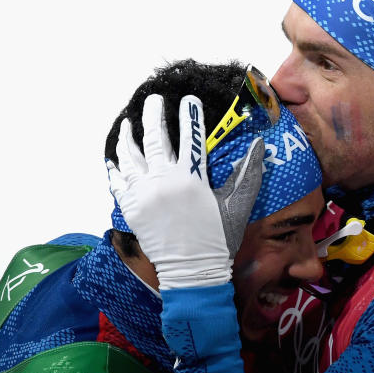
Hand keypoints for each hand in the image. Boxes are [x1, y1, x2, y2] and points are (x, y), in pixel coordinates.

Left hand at [106, 94, 263, 289]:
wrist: (192, 272)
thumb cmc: (217, 240)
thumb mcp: (237, 206)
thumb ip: (248, 174)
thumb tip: (259, 145)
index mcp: (191, 178)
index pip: (190, 136)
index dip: (190, 115)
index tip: (188, 99)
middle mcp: (163, 181)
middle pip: (154, 138)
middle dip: (153, 114)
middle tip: (153, 101)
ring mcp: (144, 194)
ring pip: (129, 156)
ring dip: (128, 137)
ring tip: (128, 123)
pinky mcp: (131, 209)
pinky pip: (117, 182)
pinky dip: (114, 168)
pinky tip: (114, 158)